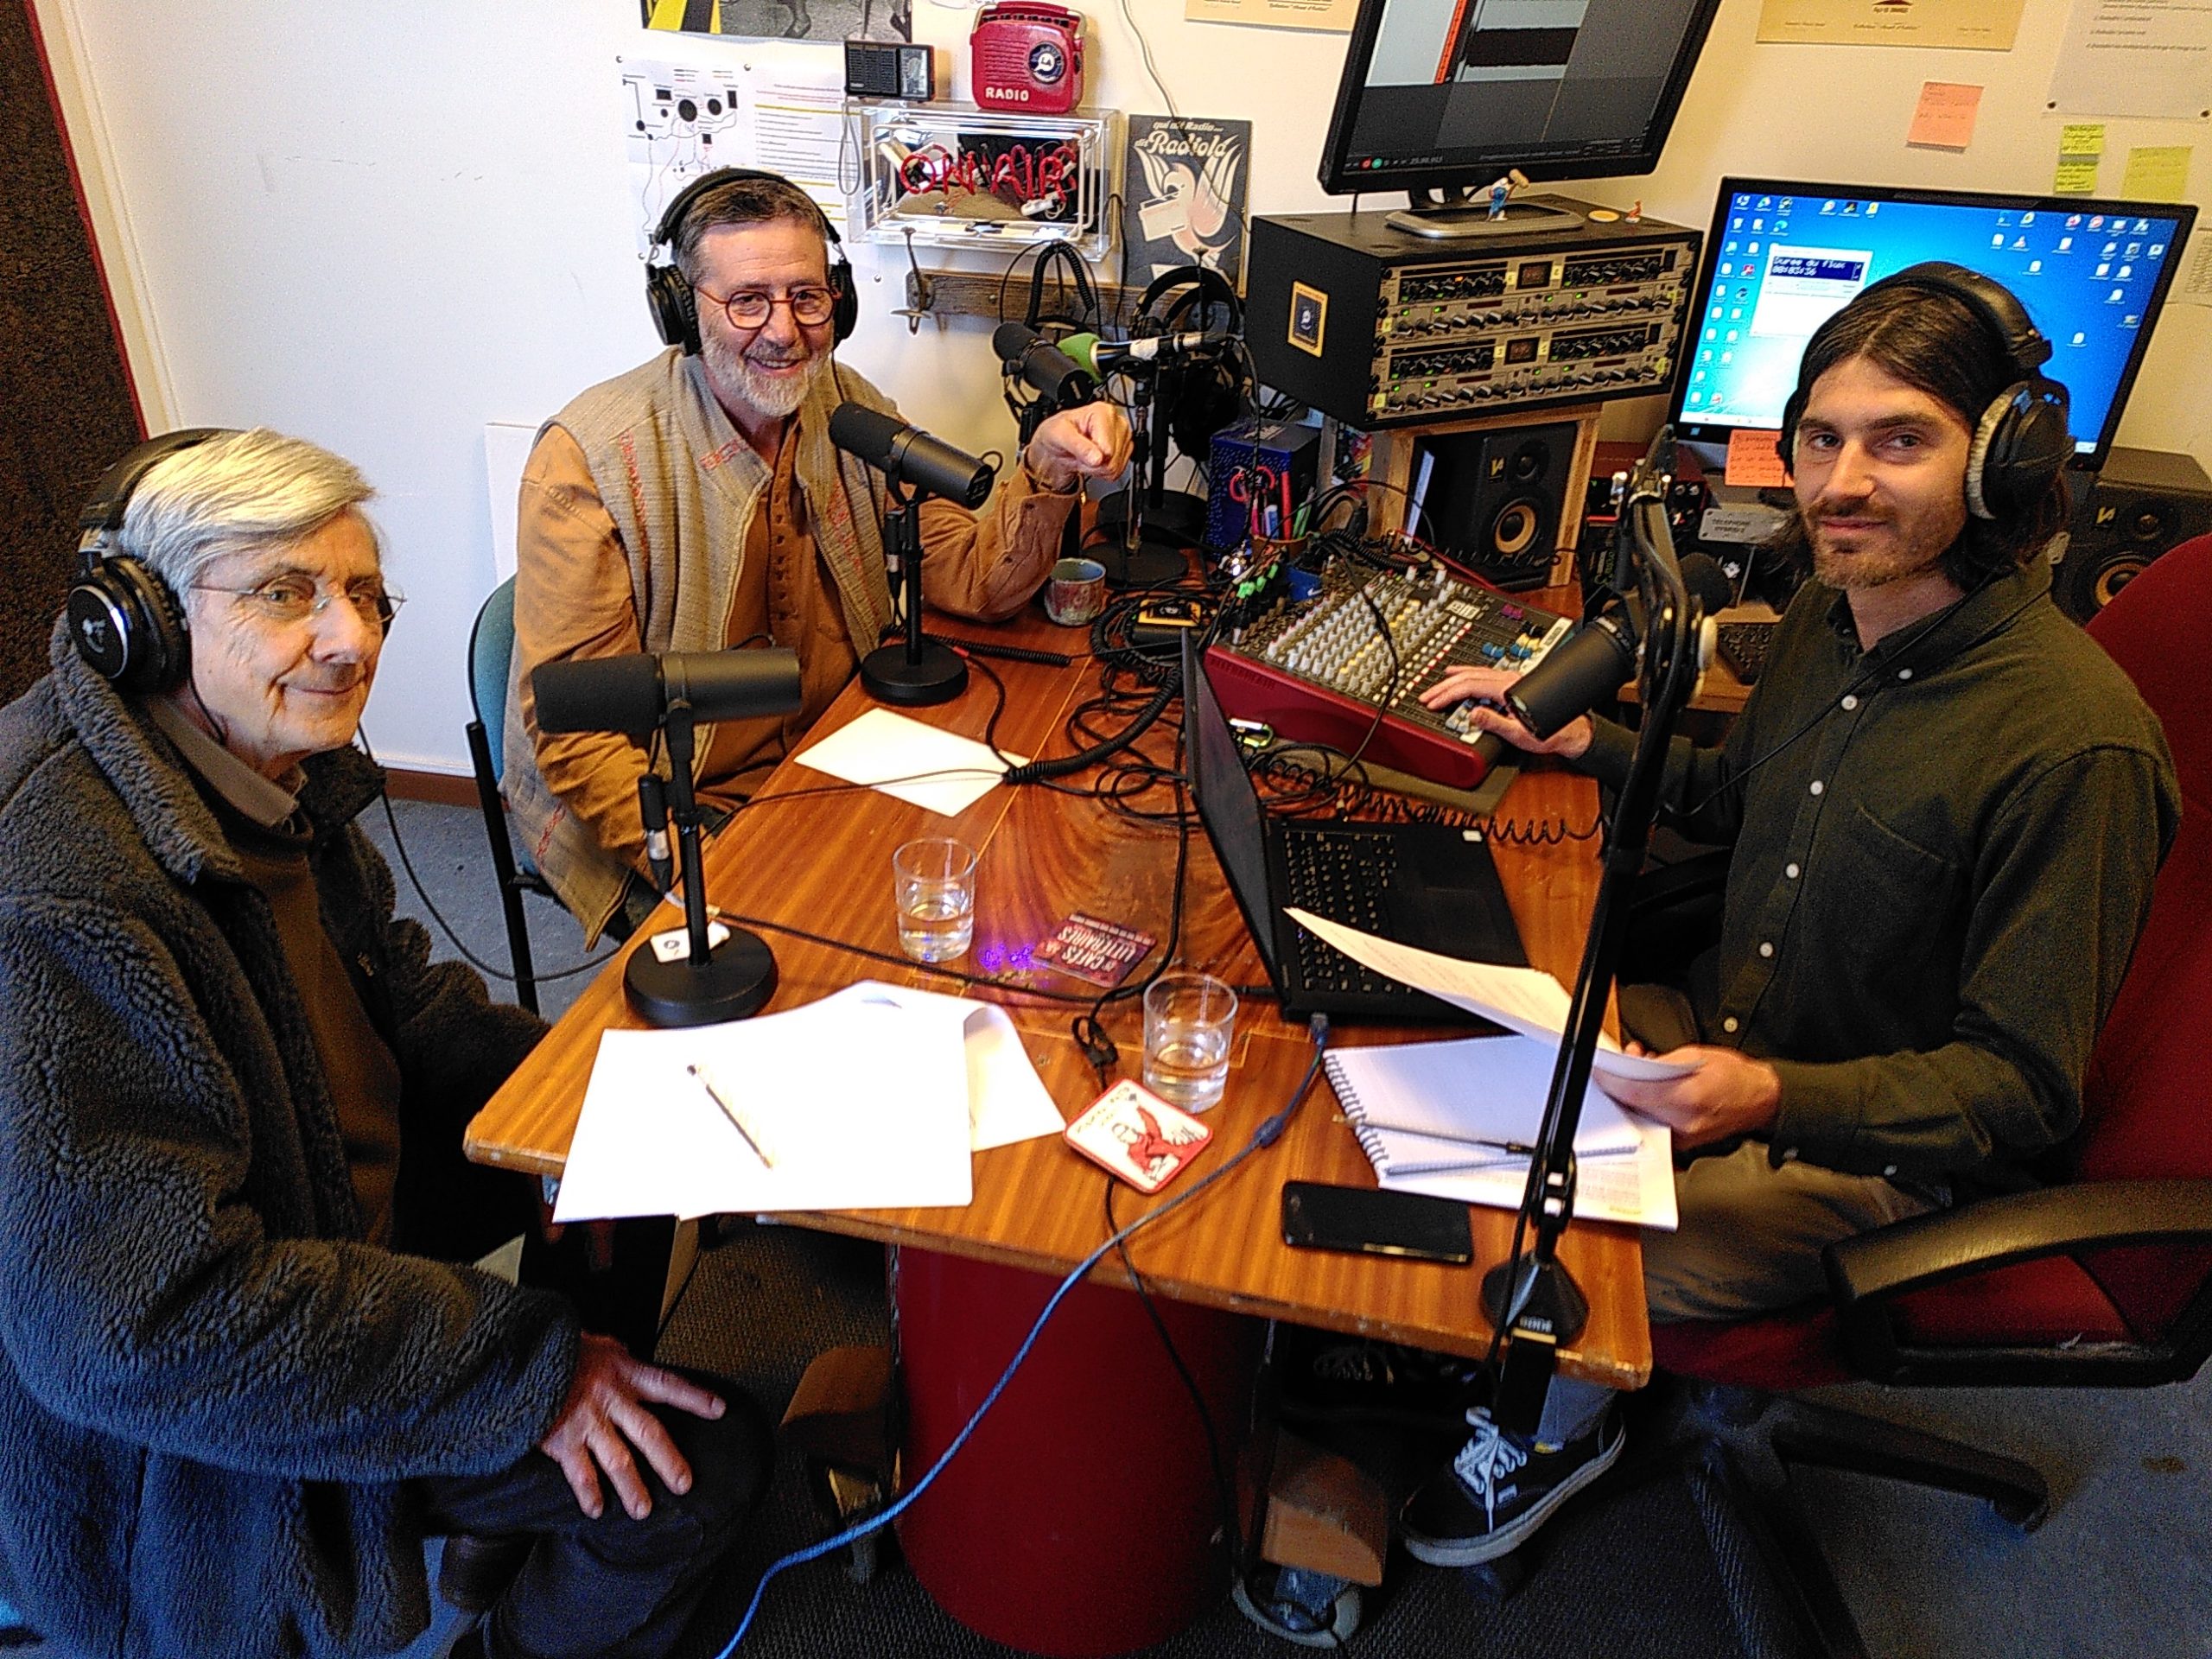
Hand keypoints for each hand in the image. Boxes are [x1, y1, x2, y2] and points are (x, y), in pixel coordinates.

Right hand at [538, 1332, 724, 1520]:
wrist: (520, 1355)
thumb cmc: (559, 1349)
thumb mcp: (596, 1343)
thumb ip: (616, 1354)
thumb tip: (628, 1353)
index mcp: (623, 1372)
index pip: (668, 1384)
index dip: (694, 1397)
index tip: (718, 1409)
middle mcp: (610, 1399)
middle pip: (649, 1433)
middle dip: (669, 1461)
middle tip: (684, 1484)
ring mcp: (587, 1422)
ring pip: (618, 1460)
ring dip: (633, 1488)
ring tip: (643, 1510)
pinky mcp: (562, 1439)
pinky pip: (580, 1472)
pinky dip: (588, 1493)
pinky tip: (596, 1509)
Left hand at [1025, 403, 1133, 490]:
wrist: (1059, 444)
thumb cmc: (1058, 433)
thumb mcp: (1059, 435)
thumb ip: (1078, 446)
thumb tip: (1097, 458)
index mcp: (1103, 412)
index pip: (1107, 448)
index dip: (1091, 455)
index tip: (1080, 449)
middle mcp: (1116, 422)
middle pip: (1112, 460)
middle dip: (1094, 463)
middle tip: (1081, 453)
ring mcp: (1123, 436)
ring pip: (1115, 467)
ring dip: (1097, 467)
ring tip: (1086, 454)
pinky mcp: (1125, 450)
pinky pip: (1117, 471)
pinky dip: (1103, 470)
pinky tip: (1095, 458)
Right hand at [1415, 665, 1592, 759]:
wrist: (1570, 729)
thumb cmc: (1549, 732)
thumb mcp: (1519, 734)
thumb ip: (1494, 723)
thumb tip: (1472, 714)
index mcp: (1507, 688)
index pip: (1469, 686)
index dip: (1447, 694)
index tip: (1432, 703)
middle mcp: (1509, 679)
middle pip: (1469, 676)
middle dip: (1444, 686)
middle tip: (1427, 696)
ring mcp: (1511, 679)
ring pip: (1476, 672)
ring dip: (1454, 678)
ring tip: (1438, 682)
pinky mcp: (1513, 683)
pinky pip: (1484, 674)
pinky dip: (1468, 674)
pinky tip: (1465, 675)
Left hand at [1599, 1045, 1780, 1150]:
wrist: (1759, 1100)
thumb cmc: (1734, 1077)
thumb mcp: (1694, 1056)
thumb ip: (1660, 1063)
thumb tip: (1633, 1065)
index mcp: (1687, 1096)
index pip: (1635, 1093)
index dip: (1612, 1081)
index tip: (1599, 1072)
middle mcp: (1683, 1122)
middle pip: (1633, 1108)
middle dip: (1619, 1089)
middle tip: (1614, 1071)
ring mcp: (1682, 1136)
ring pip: (1640, 1117)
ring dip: (1630, 1098)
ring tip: (1634, 1077)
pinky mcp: (1682, 1142)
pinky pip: (1652, 1124)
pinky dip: (1644, 1108)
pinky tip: (1647, 1093)